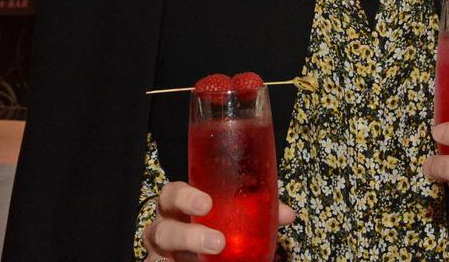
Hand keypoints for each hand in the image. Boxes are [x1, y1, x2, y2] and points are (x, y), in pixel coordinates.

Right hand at [144, 181, 296, 261]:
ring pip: (163, 254)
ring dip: (190, 251)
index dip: (185, 196)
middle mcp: (164, 229)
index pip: (172, 194)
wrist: (198, 253)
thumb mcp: (230, 215)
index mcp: (179, 207)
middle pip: (161, 229)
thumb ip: (255, 211)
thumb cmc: (213, 224)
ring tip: (218, 252)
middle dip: (188, 235)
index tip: (207, 203)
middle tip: (218, 241)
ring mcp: (161, 254)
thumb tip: (288, 214)